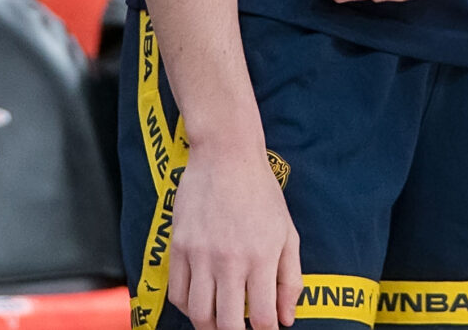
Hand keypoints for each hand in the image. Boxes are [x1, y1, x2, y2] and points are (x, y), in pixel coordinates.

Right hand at [165, 139, 299, 329]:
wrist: (225, 155)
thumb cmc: (261, 193)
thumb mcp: (287, 235)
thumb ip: (290, 280)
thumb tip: (286, 318)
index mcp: (261, 258)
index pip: (261, 319)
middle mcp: (229, 260)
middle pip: (226, 324)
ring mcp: (200, 254)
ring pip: (198, 313)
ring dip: (209, 326)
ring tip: (218, 322)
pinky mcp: (178, 245)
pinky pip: (176, 292)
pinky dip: (187, 306)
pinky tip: (199, 302)